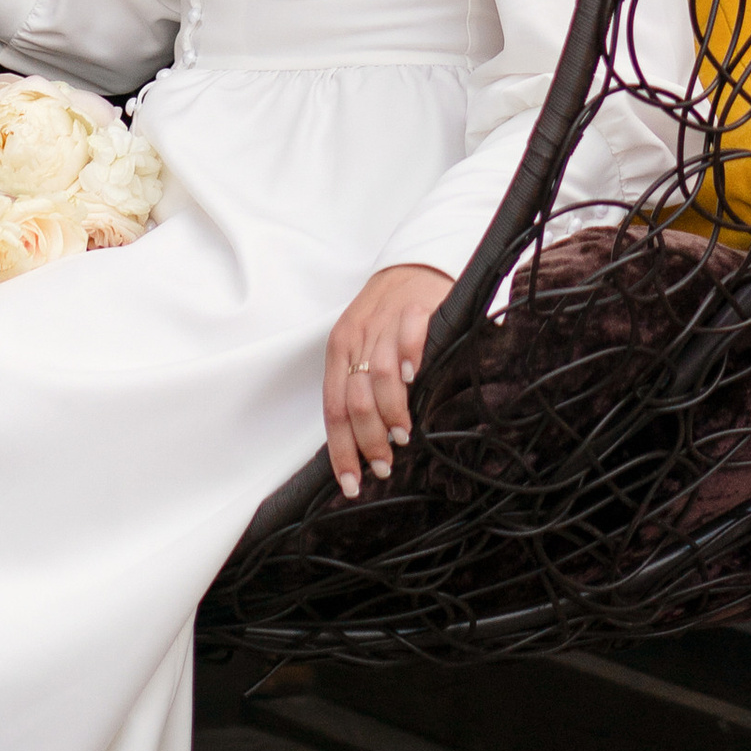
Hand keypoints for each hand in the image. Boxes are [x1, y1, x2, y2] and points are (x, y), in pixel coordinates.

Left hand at [324, 262, 453, 496]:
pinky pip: (409, 336)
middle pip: (355, 399)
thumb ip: (358, 386)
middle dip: (368, 440)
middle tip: (384, 464)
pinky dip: (410, 359)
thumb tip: (361, 444)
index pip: (333, 408)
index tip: (351, 484)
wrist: (412, 266)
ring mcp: (386, 322)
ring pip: (379, 376)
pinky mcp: (416, 308)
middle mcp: (358, 336)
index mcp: (340, 349)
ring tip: (403, 436)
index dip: (341, 450)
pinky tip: (416, 379)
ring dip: (390, 413)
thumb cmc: (386, 316)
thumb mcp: (363, 347)